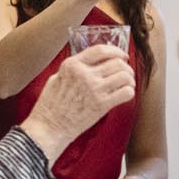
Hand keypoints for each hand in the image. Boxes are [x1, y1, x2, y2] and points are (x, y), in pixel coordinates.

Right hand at [18, 44, 134, 161]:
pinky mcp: (102, 105)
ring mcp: (94, 89)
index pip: (100, 50)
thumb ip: (73, 69)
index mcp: (72, 65)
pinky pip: (126, 92)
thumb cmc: (50, 105)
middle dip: (126, 67)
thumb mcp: (56, 78)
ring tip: (127, 84)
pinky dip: (129, 92)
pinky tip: (124, 94)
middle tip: (126, 73)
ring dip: (129, 79)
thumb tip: (92, 63)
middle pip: (117, 62)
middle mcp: (84, 74)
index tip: (122, 55)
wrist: (49, 127)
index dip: (116, 51)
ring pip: (124, 76)